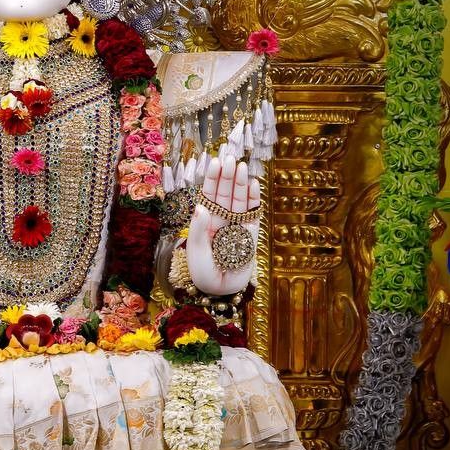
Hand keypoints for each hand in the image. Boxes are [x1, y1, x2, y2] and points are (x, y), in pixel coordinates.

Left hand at [186, 155, 259, 296]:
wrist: (221, 290)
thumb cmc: (203, 272)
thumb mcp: (195, 251)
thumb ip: (197, 229)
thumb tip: (201, 206)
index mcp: (205, 221)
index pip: (208, 195)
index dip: (212, 178)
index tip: (215, 161)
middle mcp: (221, 220)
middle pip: (225, 193)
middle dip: (228, 176)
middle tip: (231, 158)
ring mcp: (237, 226)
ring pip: (239, 200)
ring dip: (241, 184)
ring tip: (242, 166)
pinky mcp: (251, 235)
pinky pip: (253, 214)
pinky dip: (254, 200)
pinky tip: (254, 185)